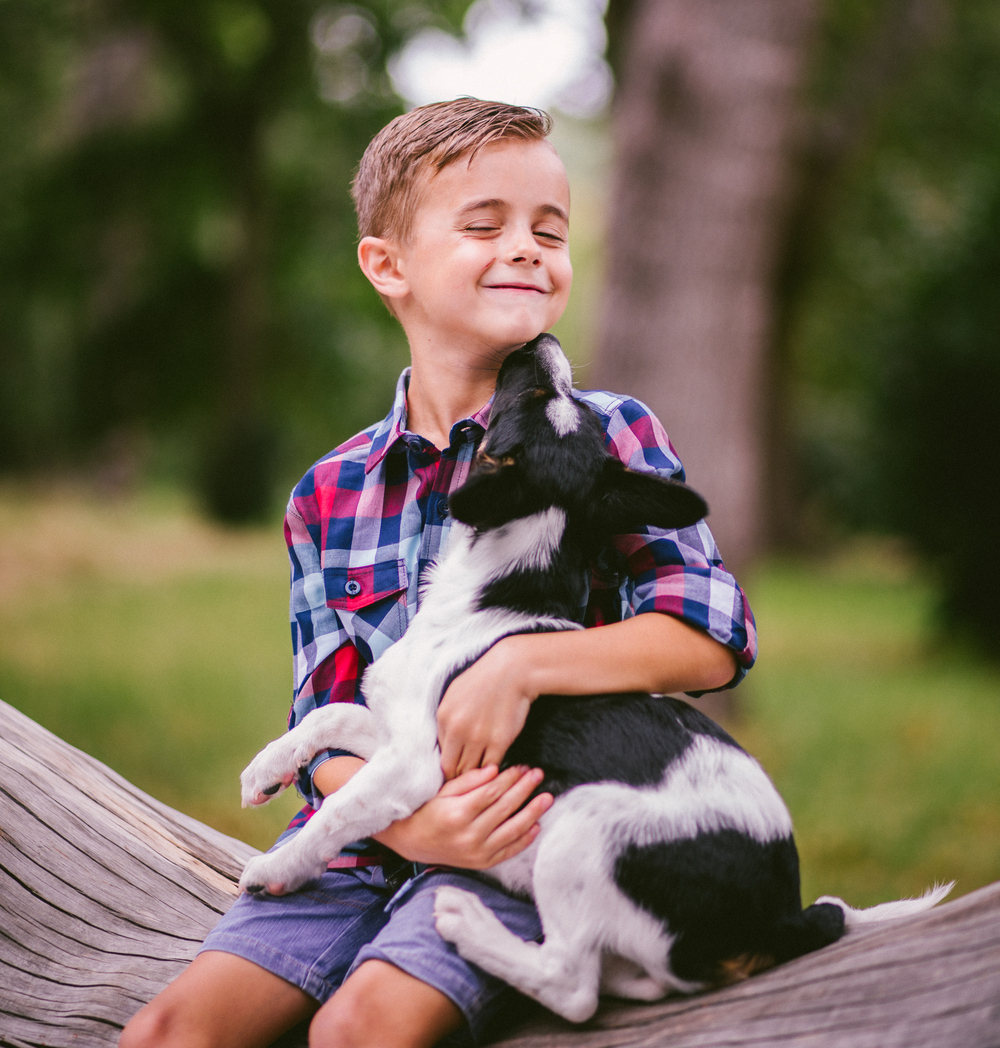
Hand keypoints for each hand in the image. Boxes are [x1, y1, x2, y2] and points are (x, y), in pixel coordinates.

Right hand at [375, 764, 551, 867]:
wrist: (414, 842)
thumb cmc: (428, 811)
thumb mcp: (443, 791)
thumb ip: (469, 780)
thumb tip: (495, 769)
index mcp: (458, 813)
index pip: (492, 792)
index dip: (510, 778)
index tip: (522, 767)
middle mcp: (469, 835)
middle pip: (505, 808)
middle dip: (524, 789)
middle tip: (538, 774)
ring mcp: (477, 852)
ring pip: (512, 830)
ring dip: (532, 813)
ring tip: (547, 798)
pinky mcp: (481, 863)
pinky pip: (508, 851)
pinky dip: (524, 839)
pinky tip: (536, 825)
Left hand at [437, 636, 536, 778]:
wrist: (512, 670)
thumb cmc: (484, 679)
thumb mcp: (454, 694)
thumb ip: (447, 720)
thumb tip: (445, 742)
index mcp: (444, 717)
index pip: (441, 756)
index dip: (449, 766)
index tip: (457, 770)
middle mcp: (457, 730)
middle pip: (453, 768)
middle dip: (458, 777)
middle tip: (467, 781)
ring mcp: (478, 737)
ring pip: (471, 771)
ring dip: (475, 776)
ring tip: (481, 779)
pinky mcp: (499, 741)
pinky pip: (490, 767)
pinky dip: (492, 772)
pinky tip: (495, 772)